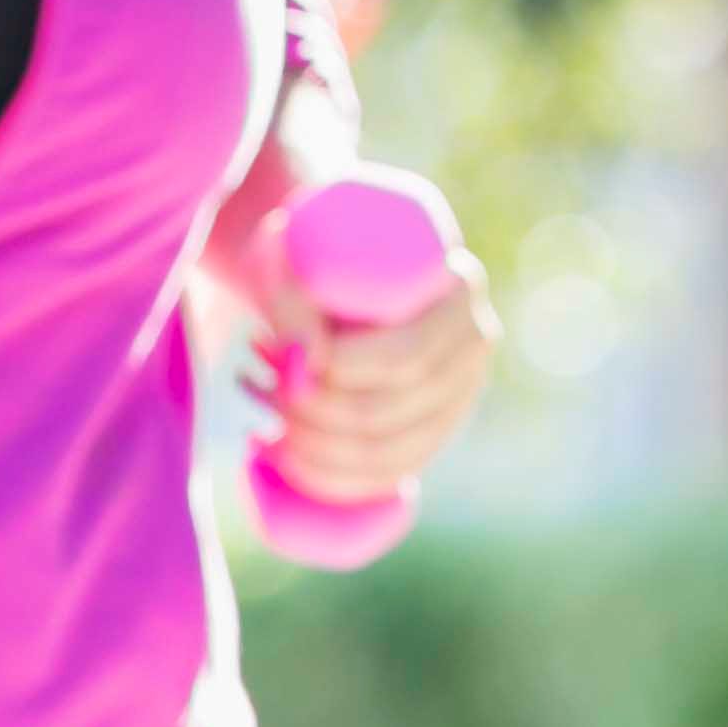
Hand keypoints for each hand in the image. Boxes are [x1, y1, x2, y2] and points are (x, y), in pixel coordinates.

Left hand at [252, 237, 502, 506]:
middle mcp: (471, 351)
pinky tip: (283, 459)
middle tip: (256, 379)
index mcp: (460, 292)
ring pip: (385, 454)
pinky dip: (329, 479)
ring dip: (310, 447)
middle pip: (390, 411)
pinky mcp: (427, 433)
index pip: (407, 357)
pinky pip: (386, 478)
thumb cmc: (310, 247)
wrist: (330, 267)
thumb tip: (311, 363)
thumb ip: (292, 294)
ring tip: (257, 410)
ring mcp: (455, 399)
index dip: (341, 372)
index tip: (276, 353)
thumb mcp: (293, 249)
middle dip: (310, 411)